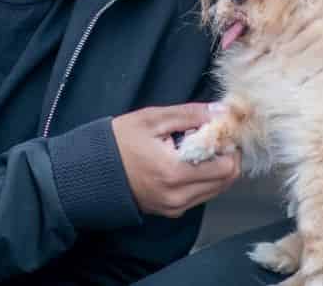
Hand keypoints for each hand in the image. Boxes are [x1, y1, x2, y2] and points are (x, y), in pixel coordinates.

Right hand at [112, 103, 240, 217]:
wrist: (92, 171)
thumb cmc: (119, 141)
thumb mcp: (153, 119)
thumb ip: (190, 114)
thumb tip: (222, 111)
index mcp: (175, 172)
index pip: (226, 166)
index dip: (230, 145)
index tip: (222, 130)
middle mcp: (178, 196)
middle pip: (226, 180)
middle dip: (227, 156)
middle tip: (213, 137)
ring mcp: (175, 207)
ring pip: (216, 189)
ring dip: (217, 168)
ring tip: (199, 148)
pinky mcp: (171, 211)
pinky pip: (201, 195)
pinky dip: (204, 178)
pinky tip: (189, 161)